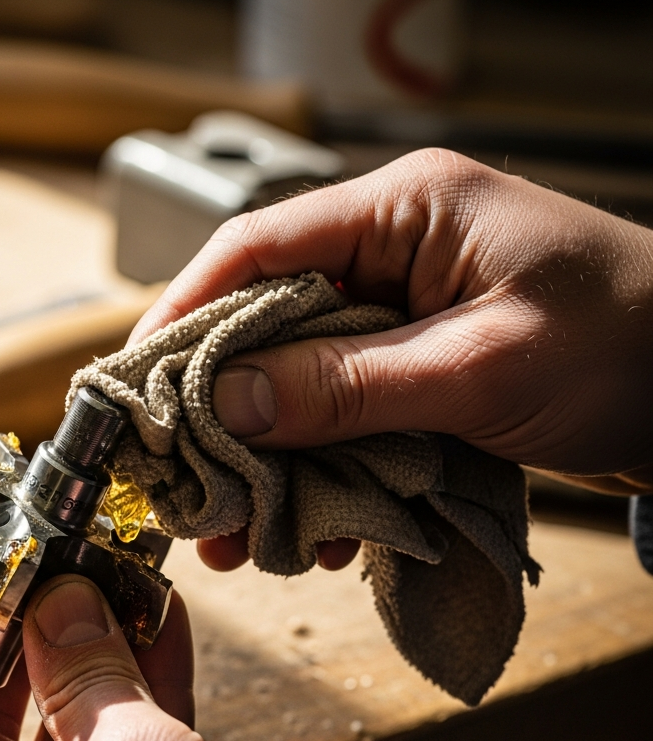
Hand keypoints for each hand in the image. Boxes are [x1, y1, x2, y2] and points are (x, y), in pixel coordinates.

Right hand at [131, 148, 652, 570]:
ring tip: (234, 527)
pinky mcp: (412, 364)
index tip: (136, 383)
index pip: (256, 247)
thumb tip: (227, 402)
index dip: (184, 312)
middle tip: (179, 475)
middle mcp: (388, 252)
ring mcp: (399, 310)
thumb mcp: (477, 369)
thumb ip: (347, 384)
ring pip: (295, 375)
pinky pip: (339, 409)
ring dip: (264, 451)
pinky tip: (306, 526)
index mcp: (402, 212)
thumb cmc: (625, 347)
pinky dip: (316, 467)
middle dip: (218, 404)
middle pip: (264, 318)